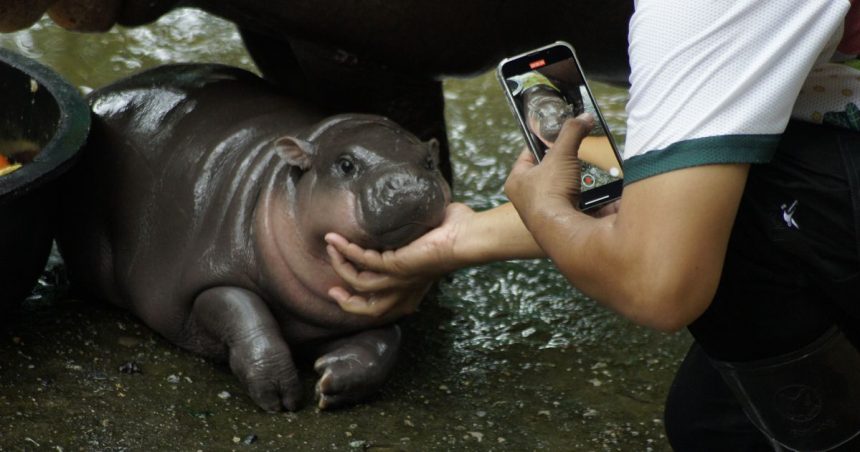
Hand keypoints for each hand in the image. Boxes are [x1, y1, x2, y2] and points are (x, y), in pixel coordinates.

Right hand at [325, 202, 475, 315]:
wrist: (468, 236)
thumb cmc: (457, 232)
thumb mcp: (429, 237)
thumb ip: (414, 231)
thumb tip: (406, 210)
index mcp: (414, 286)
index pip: (385, 306)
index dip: (362, 304)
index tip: (345, 291)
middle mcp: (406, 288)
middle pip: (369, 309)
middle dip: (347, 301)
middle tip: (331, 289)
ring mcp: (400, 279)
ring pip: (360, 284)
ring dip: (341, 266)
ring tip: (331, 247)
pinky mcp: (396, 266)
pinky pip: (363, 261)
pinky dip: (346, 250)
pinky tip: (336, 239)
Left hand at [504, 114, 594, 221]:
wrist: (561, 231)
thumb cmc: (548, 195)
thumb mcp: (561, 154)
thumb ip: (572, 132)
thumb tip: (583, 118)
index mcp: (516, 181)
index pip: (529, 153)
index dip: (544, 141)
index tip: (558, 134)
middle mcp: (528, 198)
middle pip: (551, 172)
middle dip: (568, 163)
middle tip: (580, 153)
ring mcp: (547, 212)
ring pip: (568, 188)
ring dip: (582, 180)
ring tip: (593, 170)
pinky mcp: (565, 223)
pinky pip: (581, 204)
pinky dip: (592, 197)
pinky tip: (601, 189)